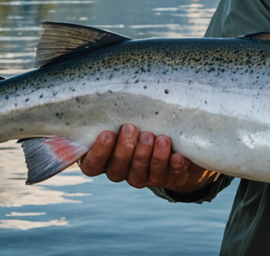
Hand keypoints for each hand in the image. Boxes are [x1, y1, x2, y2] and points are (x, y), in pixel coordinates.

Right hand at [78, 124, 217, 193]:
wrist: (173, 137)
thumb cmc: (139, 120)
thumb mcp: (126, 115)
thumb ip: (112, 113)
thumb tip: (103, 91)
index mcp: (104, 159)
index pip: (92, 165)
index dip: (98, 152)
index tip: (108, 133)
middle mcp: (120, 171)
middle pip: (117, 169)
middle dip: (125, 149)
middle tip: (132, 128)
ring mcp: (142, 177)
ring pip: (140, 175)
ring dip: (149, 156)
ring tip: (159, 138)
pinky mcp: (165, 178)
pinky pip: (168, 176)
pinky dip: (172, 165)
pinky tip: (177, 156)